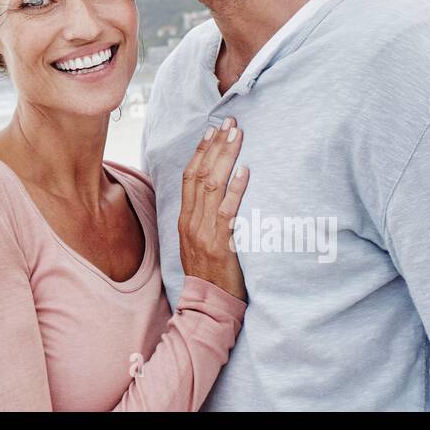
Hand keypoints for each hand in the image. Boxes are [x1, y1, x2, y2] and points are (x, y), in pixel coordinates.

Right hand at [177, 116, 247, 301]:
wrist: (208, 306)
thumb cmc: (208, 273)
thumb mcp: (197, 242)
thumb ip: (202, 217)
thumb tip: (215, 191)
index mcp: (184, 219)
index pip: (189, 175)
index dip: (200, 151)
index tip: (212, 130)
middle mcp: (190, 221)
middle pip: (200, 174)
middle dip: (215, 146)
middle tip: (230, 123)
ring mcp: (203, 233)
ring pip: (212, 187)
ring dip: (226, 158)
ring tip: (238, 137)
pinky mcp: (220, 245)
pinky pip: (227, 212)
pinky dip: (235, 189)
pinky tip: (245, 172)